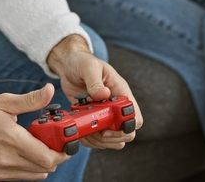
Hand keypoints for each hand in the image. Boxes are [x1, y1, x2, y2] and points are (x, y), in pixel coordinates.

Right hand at [0, 84, 68, 180]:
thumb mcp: (3, 102)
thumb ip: (30, 100)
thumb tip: (49, 91)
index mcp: (11, 139)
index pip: (47, 157)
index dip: (61, 152)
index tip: (64, 143)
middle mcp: (6, 160)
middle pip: (44, 169)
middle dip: (54, 157)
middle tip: (53, 143)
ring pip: (34, 176)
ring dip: (41, 164)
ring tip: (36, 147)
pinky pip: (19, 178)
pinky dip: (27, 169)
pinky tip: (21, 153)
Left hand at [47, 35, 143, 150]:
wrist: (69, 66)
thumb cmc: (83, 62)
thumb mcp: (89, 67)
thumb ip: (95, 81)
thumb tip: (104, 95)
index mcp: (121, 92)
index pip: (135, 116)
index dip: (126, 126)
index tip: (108, 126)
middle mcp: (116, 106)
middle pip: (127, 133)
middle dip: (113, 138)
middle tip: (97, 131)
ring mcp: (106, 115)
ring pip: (114, 140)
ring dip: (100, 141)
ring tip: (87, 131)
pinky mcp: (94, 120)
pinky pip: (98, 139)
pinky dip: (91, 141)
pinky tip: (81, 132)